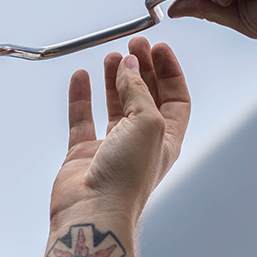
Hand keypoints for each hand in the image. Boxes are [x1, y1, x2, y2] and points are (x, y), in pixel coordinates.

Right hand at [49, 37, 189, 226]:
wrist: (94, 210)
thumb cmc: (128, 178)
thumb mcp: (147, 123)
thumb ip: (137, 90)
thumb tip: (129, 65)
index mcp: (166, 138)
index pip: (175, 98)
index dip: (169, 71)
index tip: (158, 48)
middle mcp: (141, 142)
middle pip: (145, 97)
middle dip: (141, 69)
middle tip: (133, 45)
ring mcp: (112, 147)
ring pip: (115, 105)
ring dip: (114, 79)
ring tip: (111, 56)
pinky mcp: (84, 153)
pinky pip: (82, 118)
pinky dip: (81, 96)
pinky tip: (81, 77)